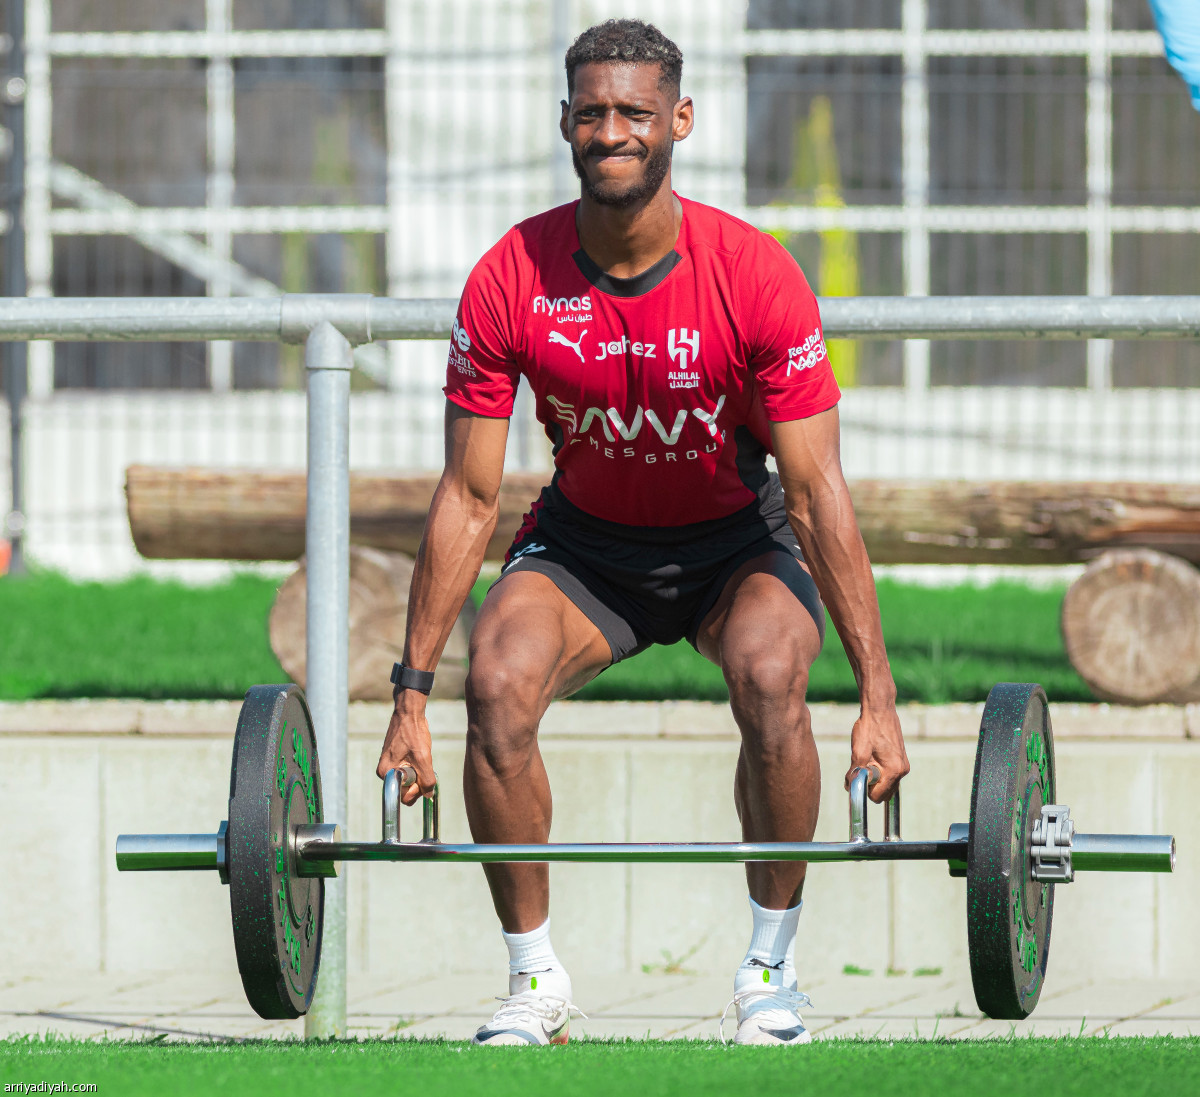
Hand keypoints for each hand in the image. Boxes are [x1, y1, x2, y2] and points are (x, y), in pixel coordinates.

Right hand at [376, 690, 435, 805]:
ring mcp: (390, 765)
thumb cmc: (414, 733)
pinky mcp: (396, 759)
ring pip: (409, 780)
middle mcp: (385, 771)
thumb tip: (429, 795)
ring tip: (421, 756)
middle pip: (406, 789)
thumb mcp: (423, 759)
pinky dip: (416, 766)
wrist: (410, 713)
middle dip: (419, 781)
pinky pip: (408, 771)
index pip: (403, 797)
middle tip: (424, 764)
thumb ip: (427, 780)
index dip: (416, 790)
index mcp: (386, 773)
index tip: (422, 775)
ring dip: (419, 772)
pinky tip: (418, 753)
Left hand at [844, 705, 908, 802]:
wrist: (879, 709)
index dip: (865, 790)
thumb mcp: (858, 752)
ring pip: (887, 783)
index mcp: (894, 771)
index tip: (858, 777)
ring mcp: (903, 764)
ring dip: (875, 777)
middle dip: (871, 785)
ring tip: (867, 759)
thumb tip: (849, 787)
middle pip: (884, 793)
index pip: (878, 797)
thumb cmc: (869, 728)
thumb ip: (855, 773)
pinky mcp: (901, 759)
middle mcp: (902, 770)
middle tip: (862, 767)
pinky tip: (872, 755)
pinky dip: (880, 770)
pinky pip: (890, 774)